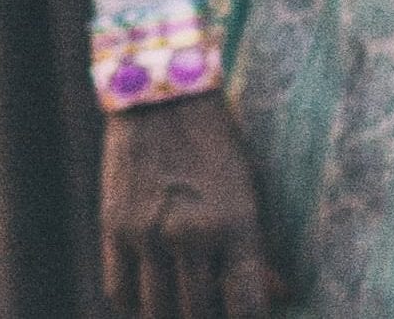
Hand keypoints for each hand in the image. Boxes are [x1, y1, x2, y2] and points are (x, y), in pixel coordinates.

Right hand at [101, 94, 273, 318]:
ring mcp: (146, 231)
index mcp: (235, 226)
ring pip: (157, 311)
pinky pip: (119, 290)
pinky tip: (149, 303)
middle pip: (199, 315)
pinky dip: (135, 305)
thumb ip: (260, 250)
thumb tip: (280, 296)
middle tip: (213, 309)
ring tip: (182, 310)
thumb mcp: (251, 193)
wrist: (159, 96)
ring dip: (171, 317)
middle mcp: (189, 233)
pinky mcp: (113, 225)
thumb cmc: (218, 146)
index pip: (246, 309)